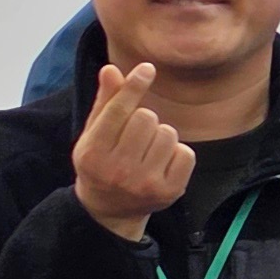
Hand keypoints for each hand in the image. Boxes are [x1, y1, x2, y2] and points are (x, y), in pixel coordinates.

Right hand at [70, 63, 193, 238]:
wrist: (109, 209)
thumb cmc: (101, 162)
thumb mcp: (94, 134)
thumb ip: (105, 102)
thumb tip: (111, 69)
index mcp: (93, 152)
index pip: (117, 112)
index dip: (133, 87)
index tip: (147, 69)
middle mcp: (118, 170)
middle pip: (147, 118)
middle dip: (144, 120)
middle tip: (135, 137)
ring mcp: (145, 183)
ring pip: (168, 133)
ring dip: (160, 136)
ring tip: (147, 151)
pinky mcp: (169, 191)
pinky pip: (186, 153)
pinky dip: (177, 153)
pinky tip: (162, 163)